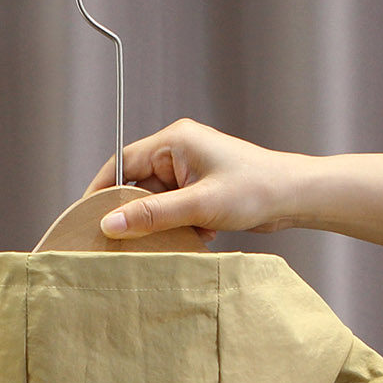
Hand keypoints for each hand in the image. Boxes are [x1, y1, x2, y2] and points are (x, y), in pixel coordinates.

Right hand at [82, 118, 310, 241]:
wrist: (296, 197)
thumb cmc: (255, 190)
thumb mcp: (198, 206)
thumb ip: (152, 216)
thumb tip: (110, 225)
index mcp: (174, 141)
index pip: (122, 163)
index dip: (101, 191)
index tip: (86, 218)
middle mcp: (179, 151)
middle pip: (137, 184)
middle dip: (134, 214)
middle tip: (121, 242)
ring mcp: (190, 170)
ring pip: (156, 201)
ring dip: (161, 224)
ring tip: (169, 240)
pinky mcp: (201, 189)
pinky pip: (174, 208)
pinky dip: (179, 226)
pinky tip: (197, 237)